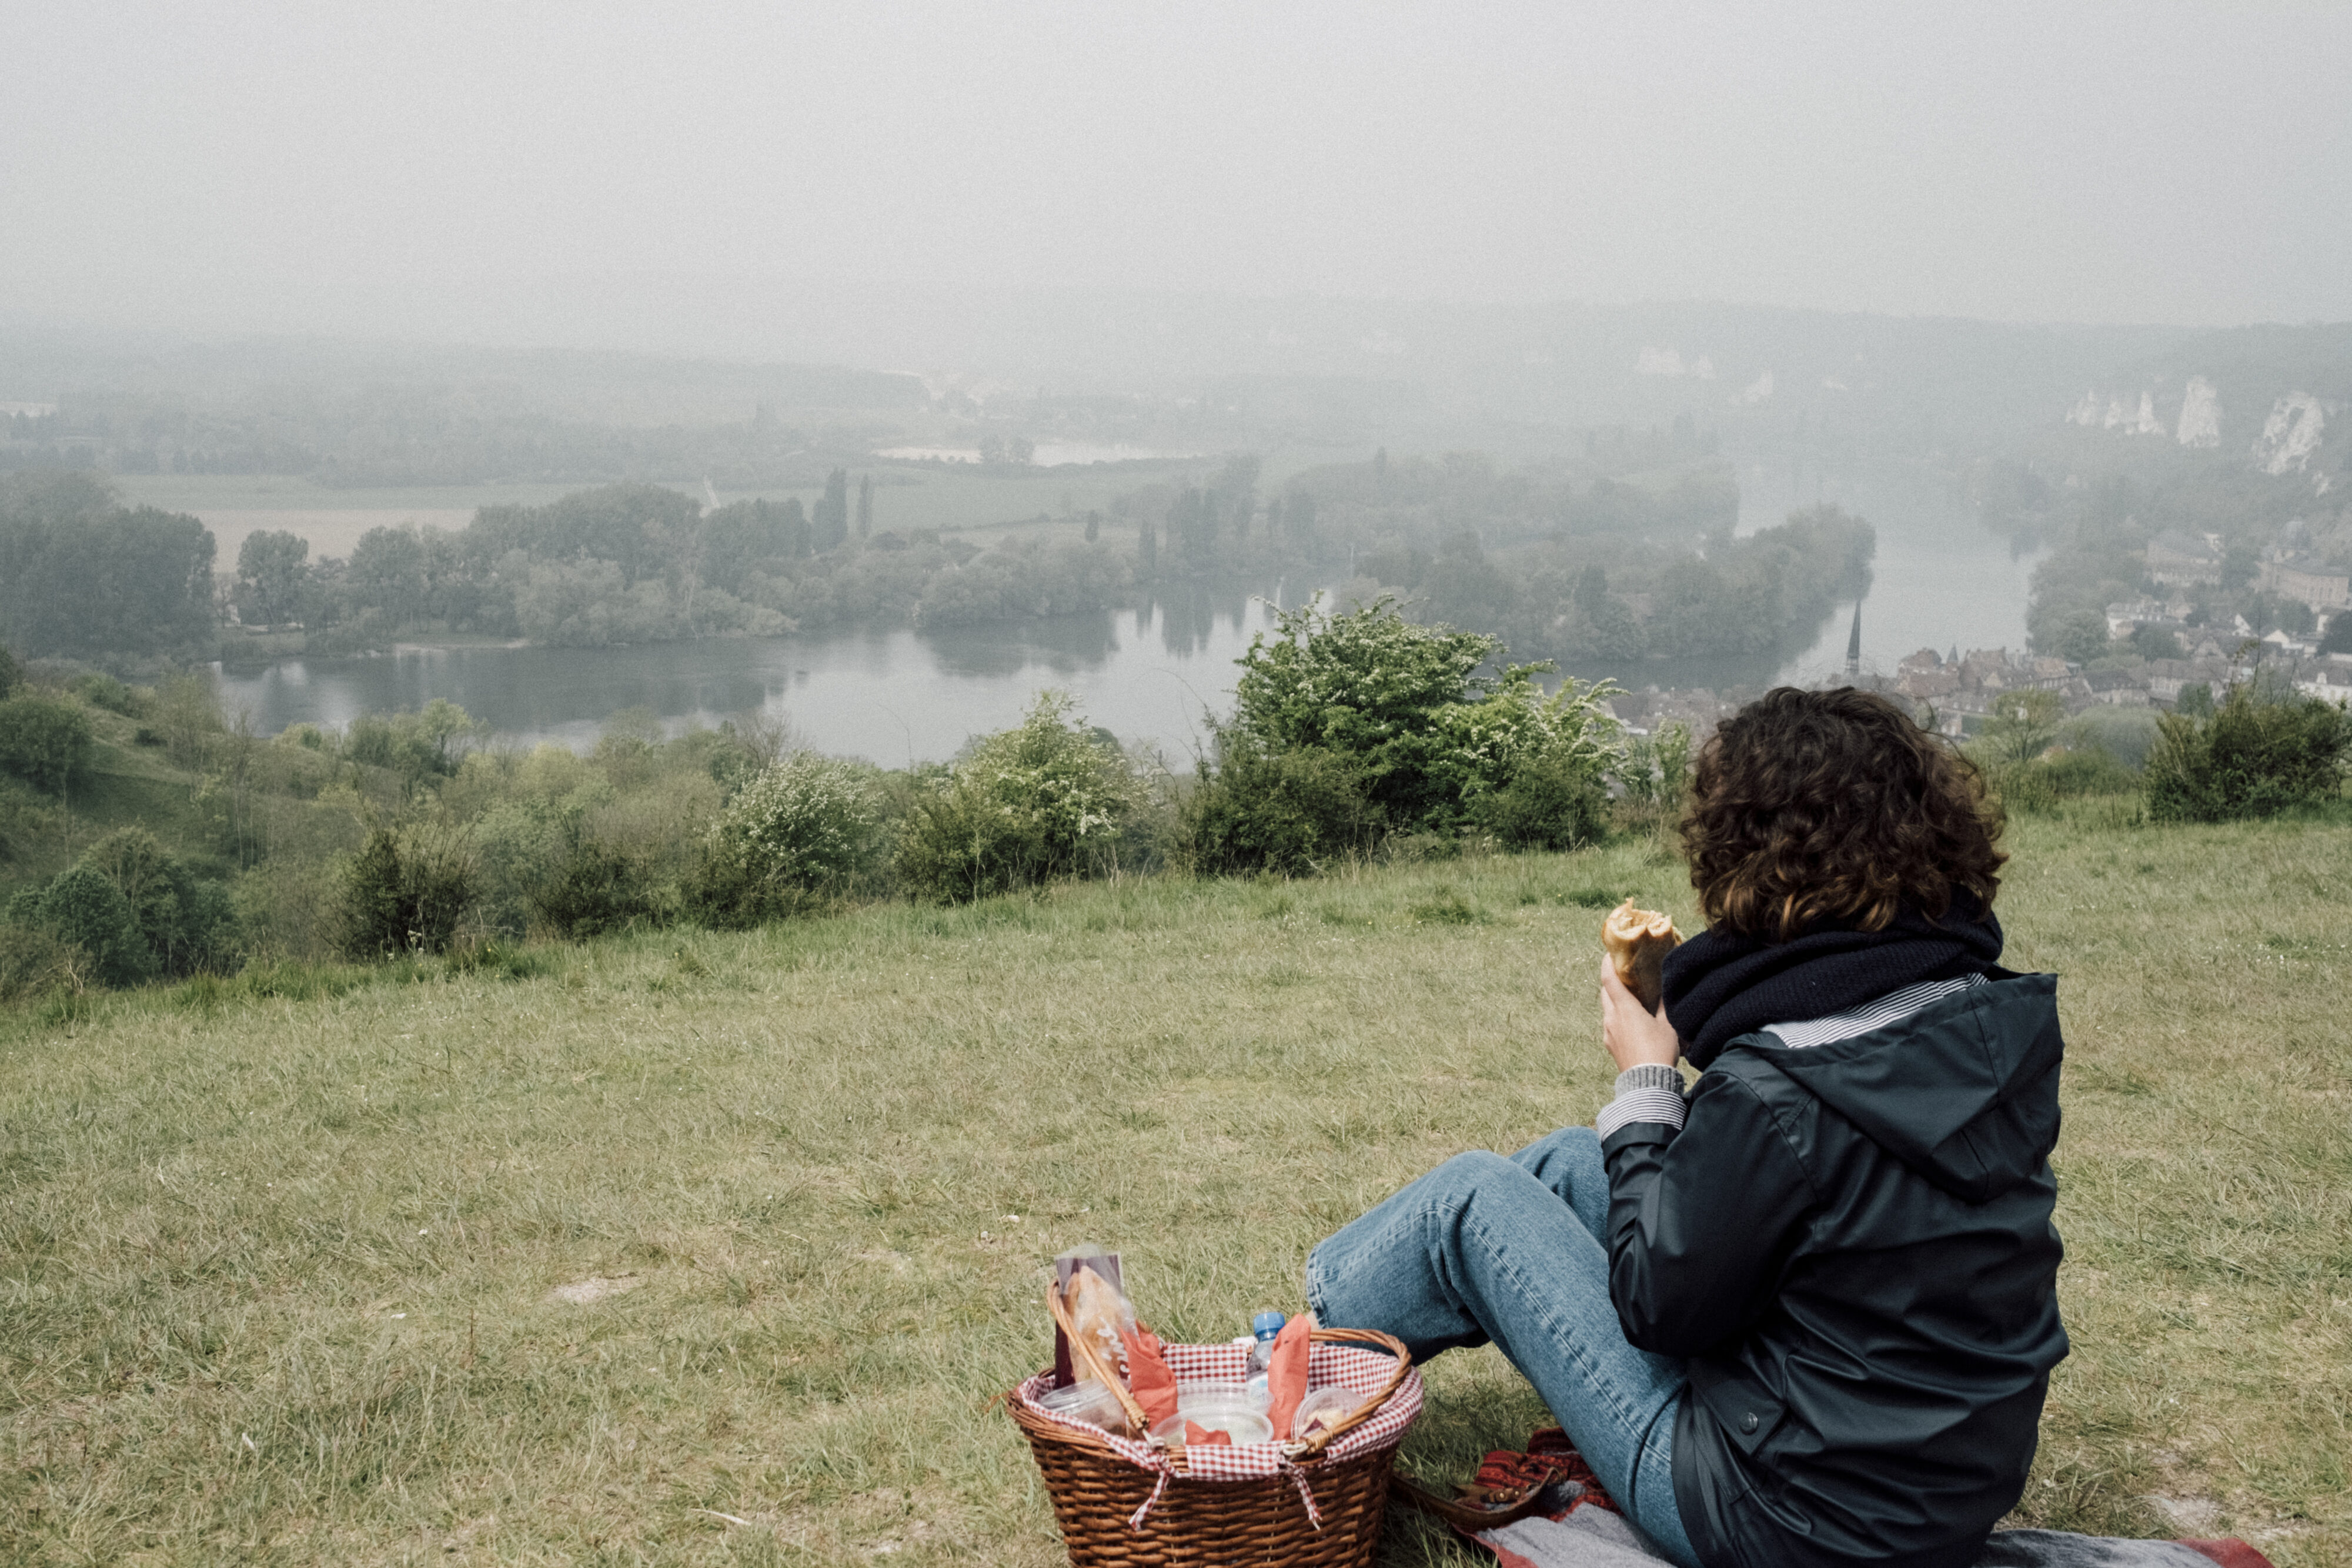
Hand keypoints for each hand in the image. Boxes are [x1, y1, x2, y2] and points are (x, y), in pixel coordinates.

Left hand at [1598, 955, 1681, 1073]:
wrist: (1647, 1082)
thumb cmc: (1659, 1051)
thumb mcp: (1667, 1025)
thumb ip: (1663, 1006)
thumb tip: (1664, 992)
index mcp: (1625, 1008)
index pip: (1609, 979)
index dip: (1607, 964)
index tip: (1610, 953)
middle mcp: (1611, 1018)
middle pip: (1605, 992)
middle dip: (1612, 981)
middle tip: (1624, 973)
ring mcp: (1608, 1032)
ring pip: (1607, 1008)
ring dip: (1614, 999)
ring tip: (1629, 996)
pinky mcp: (1610, 1044)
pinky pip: (1610, 1023)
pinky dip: (1616, 1015)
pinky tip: (1629, 1020)